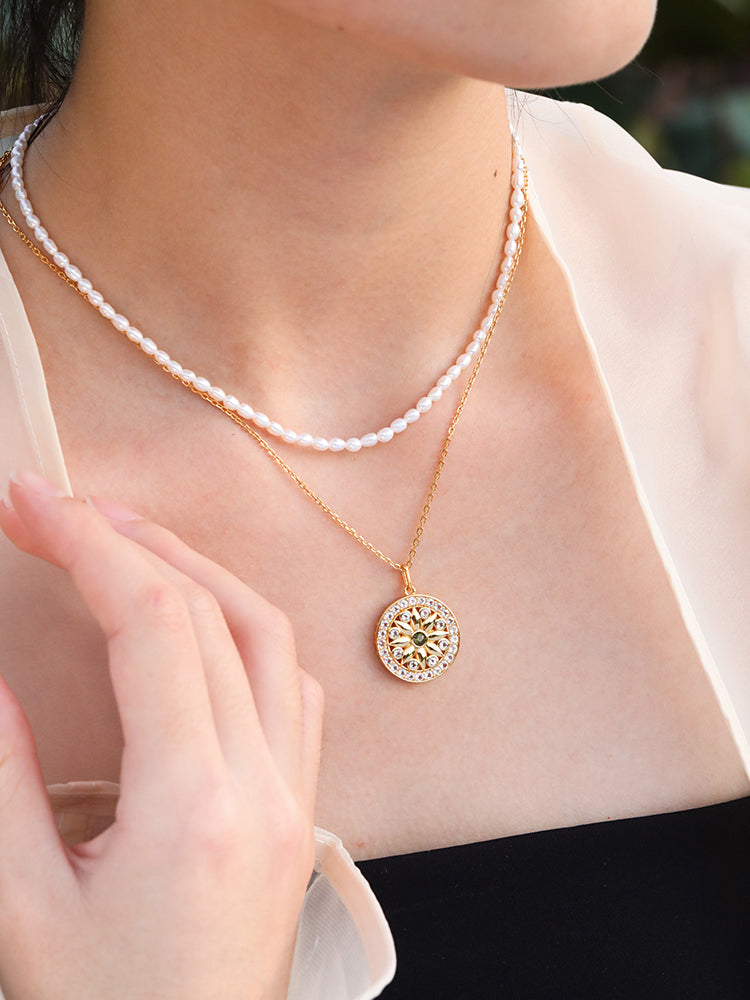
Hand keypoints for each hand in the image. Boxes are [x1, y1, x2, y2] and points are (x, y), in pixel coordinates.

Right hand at [0, 472, 323, 999]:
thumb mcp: (24, 914)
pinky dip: (247, 632)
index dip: (89, 546)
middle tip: (64, 507)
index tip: (29, 503)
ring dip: (201, 574)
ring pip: (268, 640)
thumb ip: (3, 784)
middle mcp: (265, 787)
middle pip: (214, 615)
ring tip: (129, 541)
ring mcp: (295, 799)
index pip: (155, 624)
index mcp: (195, 806)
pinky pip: (293, 691)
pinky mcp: (300, 815)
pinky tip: (203, 623)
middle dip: (135, 543)